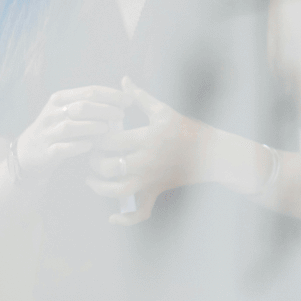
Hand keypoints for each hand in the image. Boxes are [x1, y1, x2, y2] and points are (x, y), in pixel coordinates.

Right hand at [15, 86, 128, 181]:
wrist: (29, 153)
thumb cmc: (59, 130)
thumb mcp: (69, 111)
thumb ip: (91, 103)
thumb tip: (125, 96)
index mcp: (60, 98)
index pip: (90, 91)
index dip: (112, 95)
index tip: (129, 100)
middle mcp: (52, 113)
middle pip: (82, 106)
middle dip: (105, 110)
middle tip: (121, 115)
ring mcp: (47, 133)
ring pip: (71, 127)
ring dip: (92, 127)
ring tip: (107, 129)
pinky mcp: (45, 152)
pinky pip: (62, 148)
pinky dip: (77, 146)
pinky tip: (90, 145)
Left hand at [86, 76, 208, 225]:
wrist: (211, 152)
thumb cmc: (185, 128)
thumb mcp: (163, 110)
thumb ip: (140, 97)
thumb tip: (123, 80)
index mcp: (147, 138)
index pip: (111, 140)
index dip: (96, 138)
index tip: (93, 133)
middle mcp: (147, 160)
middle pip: (108, 166)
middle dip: (92, 162)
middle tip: (89, 154)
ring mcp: (151, 179)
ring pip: (117, 191)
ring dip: (99, 188)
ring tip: (91, 179)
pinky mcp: (156, 191)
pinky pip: (140, 212)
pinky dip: (125, 219)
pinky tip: (112, 217)